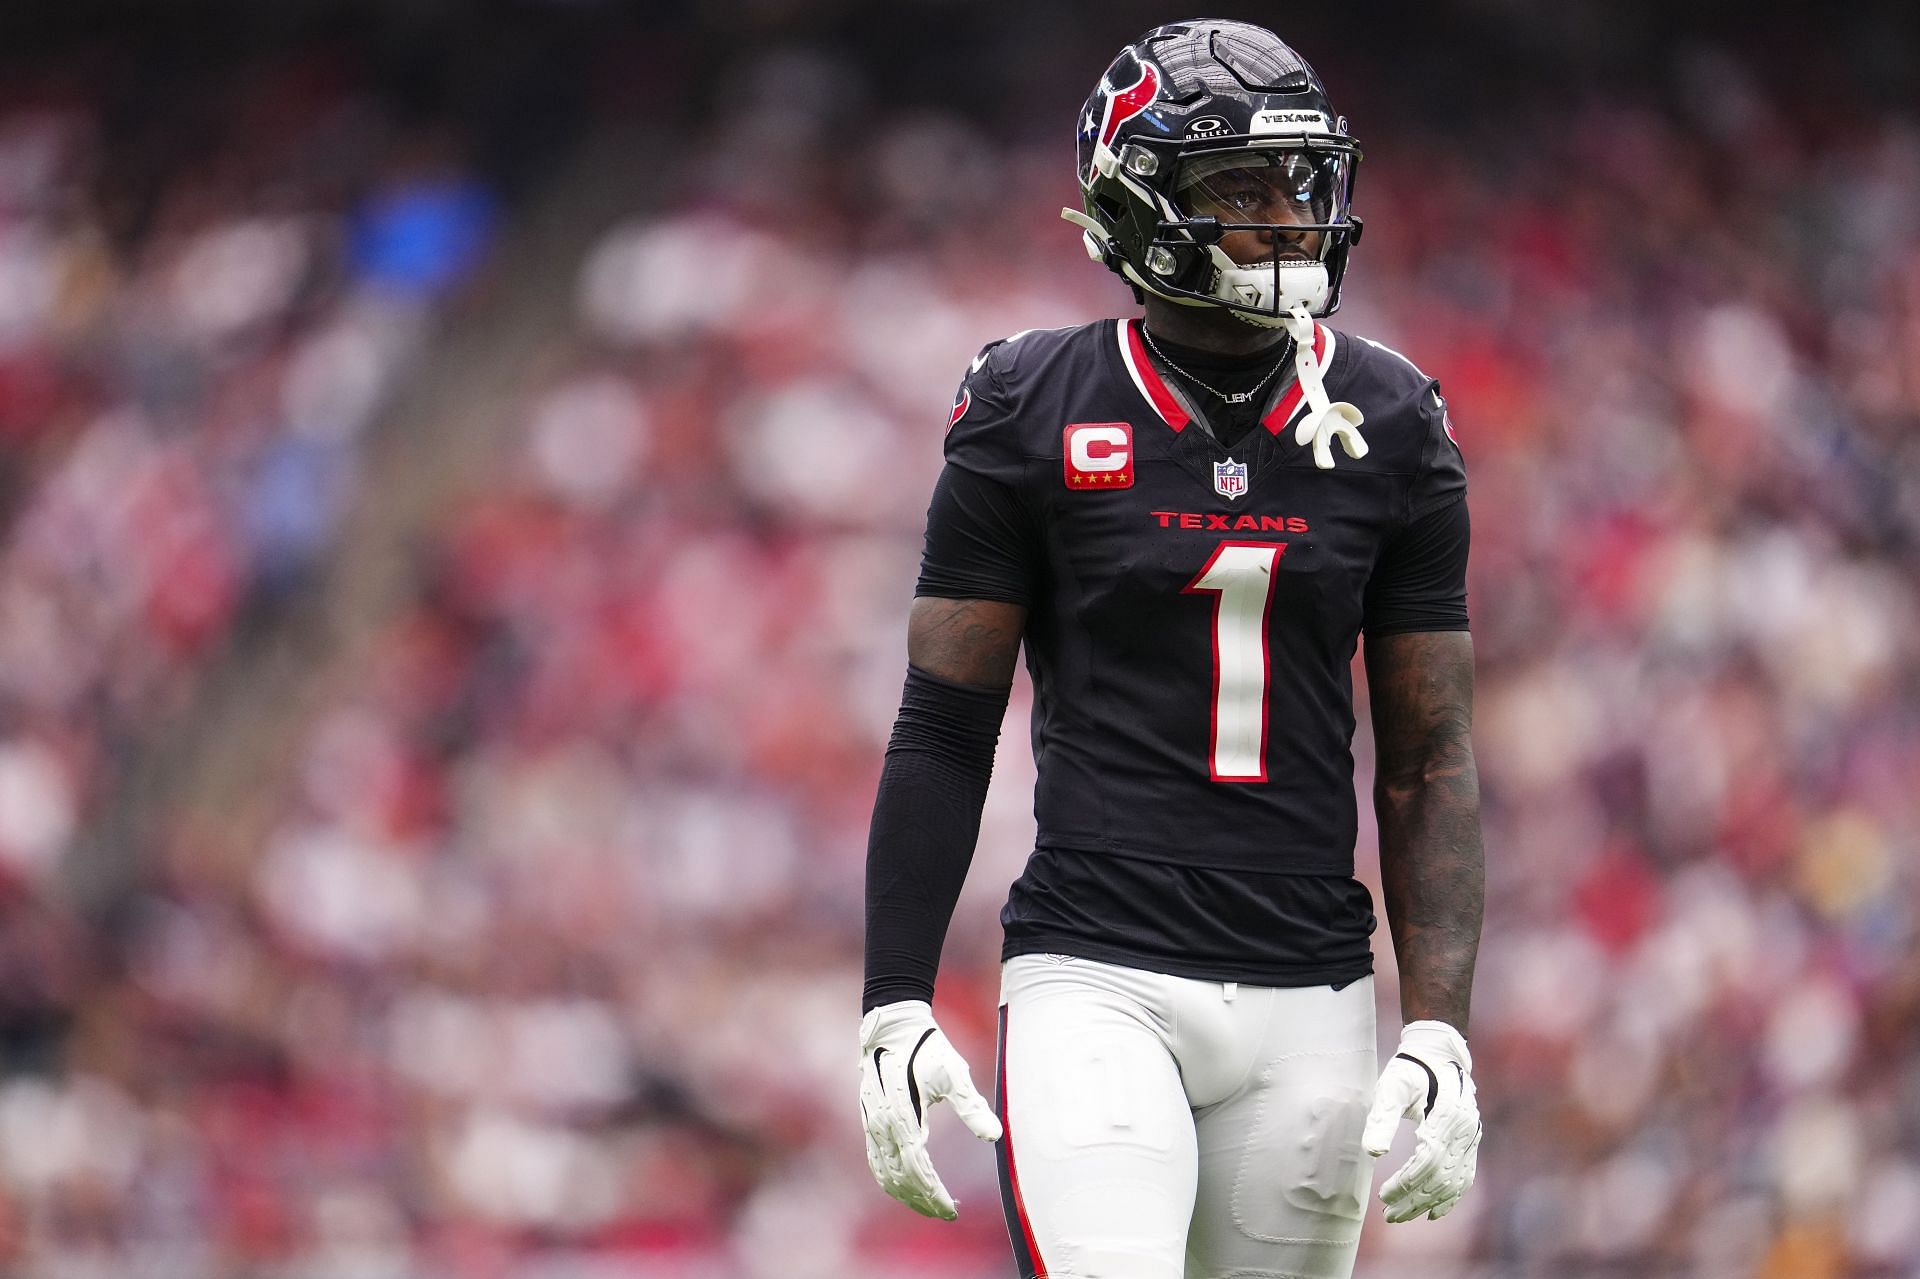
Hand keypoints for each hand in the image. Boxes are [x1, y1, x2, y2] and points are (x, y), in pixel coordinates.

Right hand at [858, 1000, 1002, 1218]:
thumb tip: (994, 1136)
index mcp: (903, 1115)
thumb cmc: (928, 1049)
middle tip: (947, 1213)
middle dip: (923, 1200)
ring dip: (906, 1195)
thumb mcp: (955, 1073)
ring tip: (931, 1205)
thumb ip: (972, 1107)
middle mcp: (882, 1124)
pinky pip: (875, 1161)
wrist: (893, 1027)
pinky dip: (890, 1180)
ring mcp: (871, 1124)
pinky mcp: (868, 1121)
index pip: (917, 1169)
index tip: (952, 1210)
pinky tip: (907, 1188)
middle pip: (900, 1178)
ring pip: (884, 1173)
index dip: (933, 1194)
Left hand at [1362, 1019, 1481, 1222]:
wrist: (1438, 1055)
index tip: (1384, 1195)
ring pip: (1453, 1182)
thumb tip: (1374, 1153)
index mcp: (1447, 1115)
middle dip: (1414, 1199)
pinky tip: (1433, 1213)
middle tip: (1388, 1214)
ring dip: (1428, 1203)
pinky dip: (1450, 1198)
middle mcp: (1465, 1129)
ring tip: (1401, 1215)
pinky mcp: (1470, 1142)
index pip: (1428, 1160)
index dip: (1406, 1182)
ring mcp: (1471, 1137)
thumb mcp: (1391, 1086)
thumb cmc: (1410, 1070)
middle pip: (1441, 1176)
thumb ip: (1382, 1117)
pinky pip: (1464, 1177)